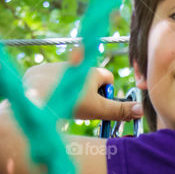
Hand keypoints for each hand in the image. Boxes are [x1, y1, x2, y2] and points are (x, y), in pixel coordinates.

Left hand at [23, 61, 142, 124]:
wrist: (33, 99)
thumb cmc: (68, 104)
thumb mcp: (97, 110)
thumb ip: (119, 110)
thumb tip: (141, 110)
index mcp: (90, 71)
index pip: (108, 78)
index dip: (106, 93)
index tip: (99, 104)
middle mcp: (72, 63)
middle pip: (87, 79)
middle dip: (87, 94)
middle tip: (80, 110)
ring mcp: (53, 65)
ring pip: (67, 79)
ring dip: (68, 91)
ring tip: (60, 106)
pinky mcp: (36, 70)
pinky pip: (46, 79)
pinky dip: (48, 89)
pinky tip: (43, 100)